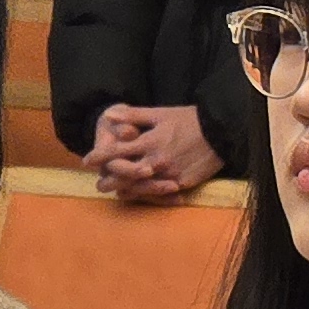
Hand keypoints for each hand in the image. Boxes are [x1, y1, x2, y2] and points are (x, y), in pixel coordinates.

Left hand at [91, 103, 216, 202]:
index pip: (117, 151)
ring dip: (126, 190)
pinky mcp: (182, 183)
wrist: (221, 132)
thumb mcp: (161, 113)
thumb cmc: (189, 120)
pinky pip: (160, 193)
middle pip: (125, 175)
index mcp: (149, 141)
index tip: (87, 160)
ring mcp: (169, 174)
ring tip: (117, 193)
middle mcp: (156, 161)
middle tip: (99, 184)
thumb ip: (134, 116)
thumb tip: (109, 116)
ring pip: (141, 188)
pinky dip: (148, 195)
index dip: (100, 156)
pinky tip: (141, 195)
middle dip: (109, 180)